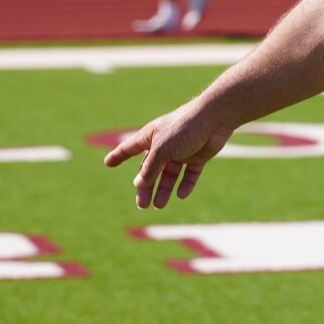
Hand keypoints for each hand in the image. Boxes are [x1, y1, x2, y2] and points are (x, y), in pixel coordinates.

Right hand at [103, 101, 233, 208]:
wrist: (215, 119)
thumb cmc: (184, 128)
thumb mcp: (162, 150)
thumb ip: (150, 168)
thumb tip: (139, 184)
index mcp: (151, 137)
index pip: (130, 148)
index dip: (119, 155)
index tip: (108, 163)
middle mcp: (165, 144)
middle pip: (150, 168)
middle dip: (145, 186)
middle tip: (142, 205)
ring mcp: (182, 151)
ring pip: (170, 174)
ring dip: (165, 189)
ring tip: (159, 205)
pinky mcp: (198, 156)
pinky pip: (189, 174)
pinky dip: (185, 184)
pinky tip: (181, 195)